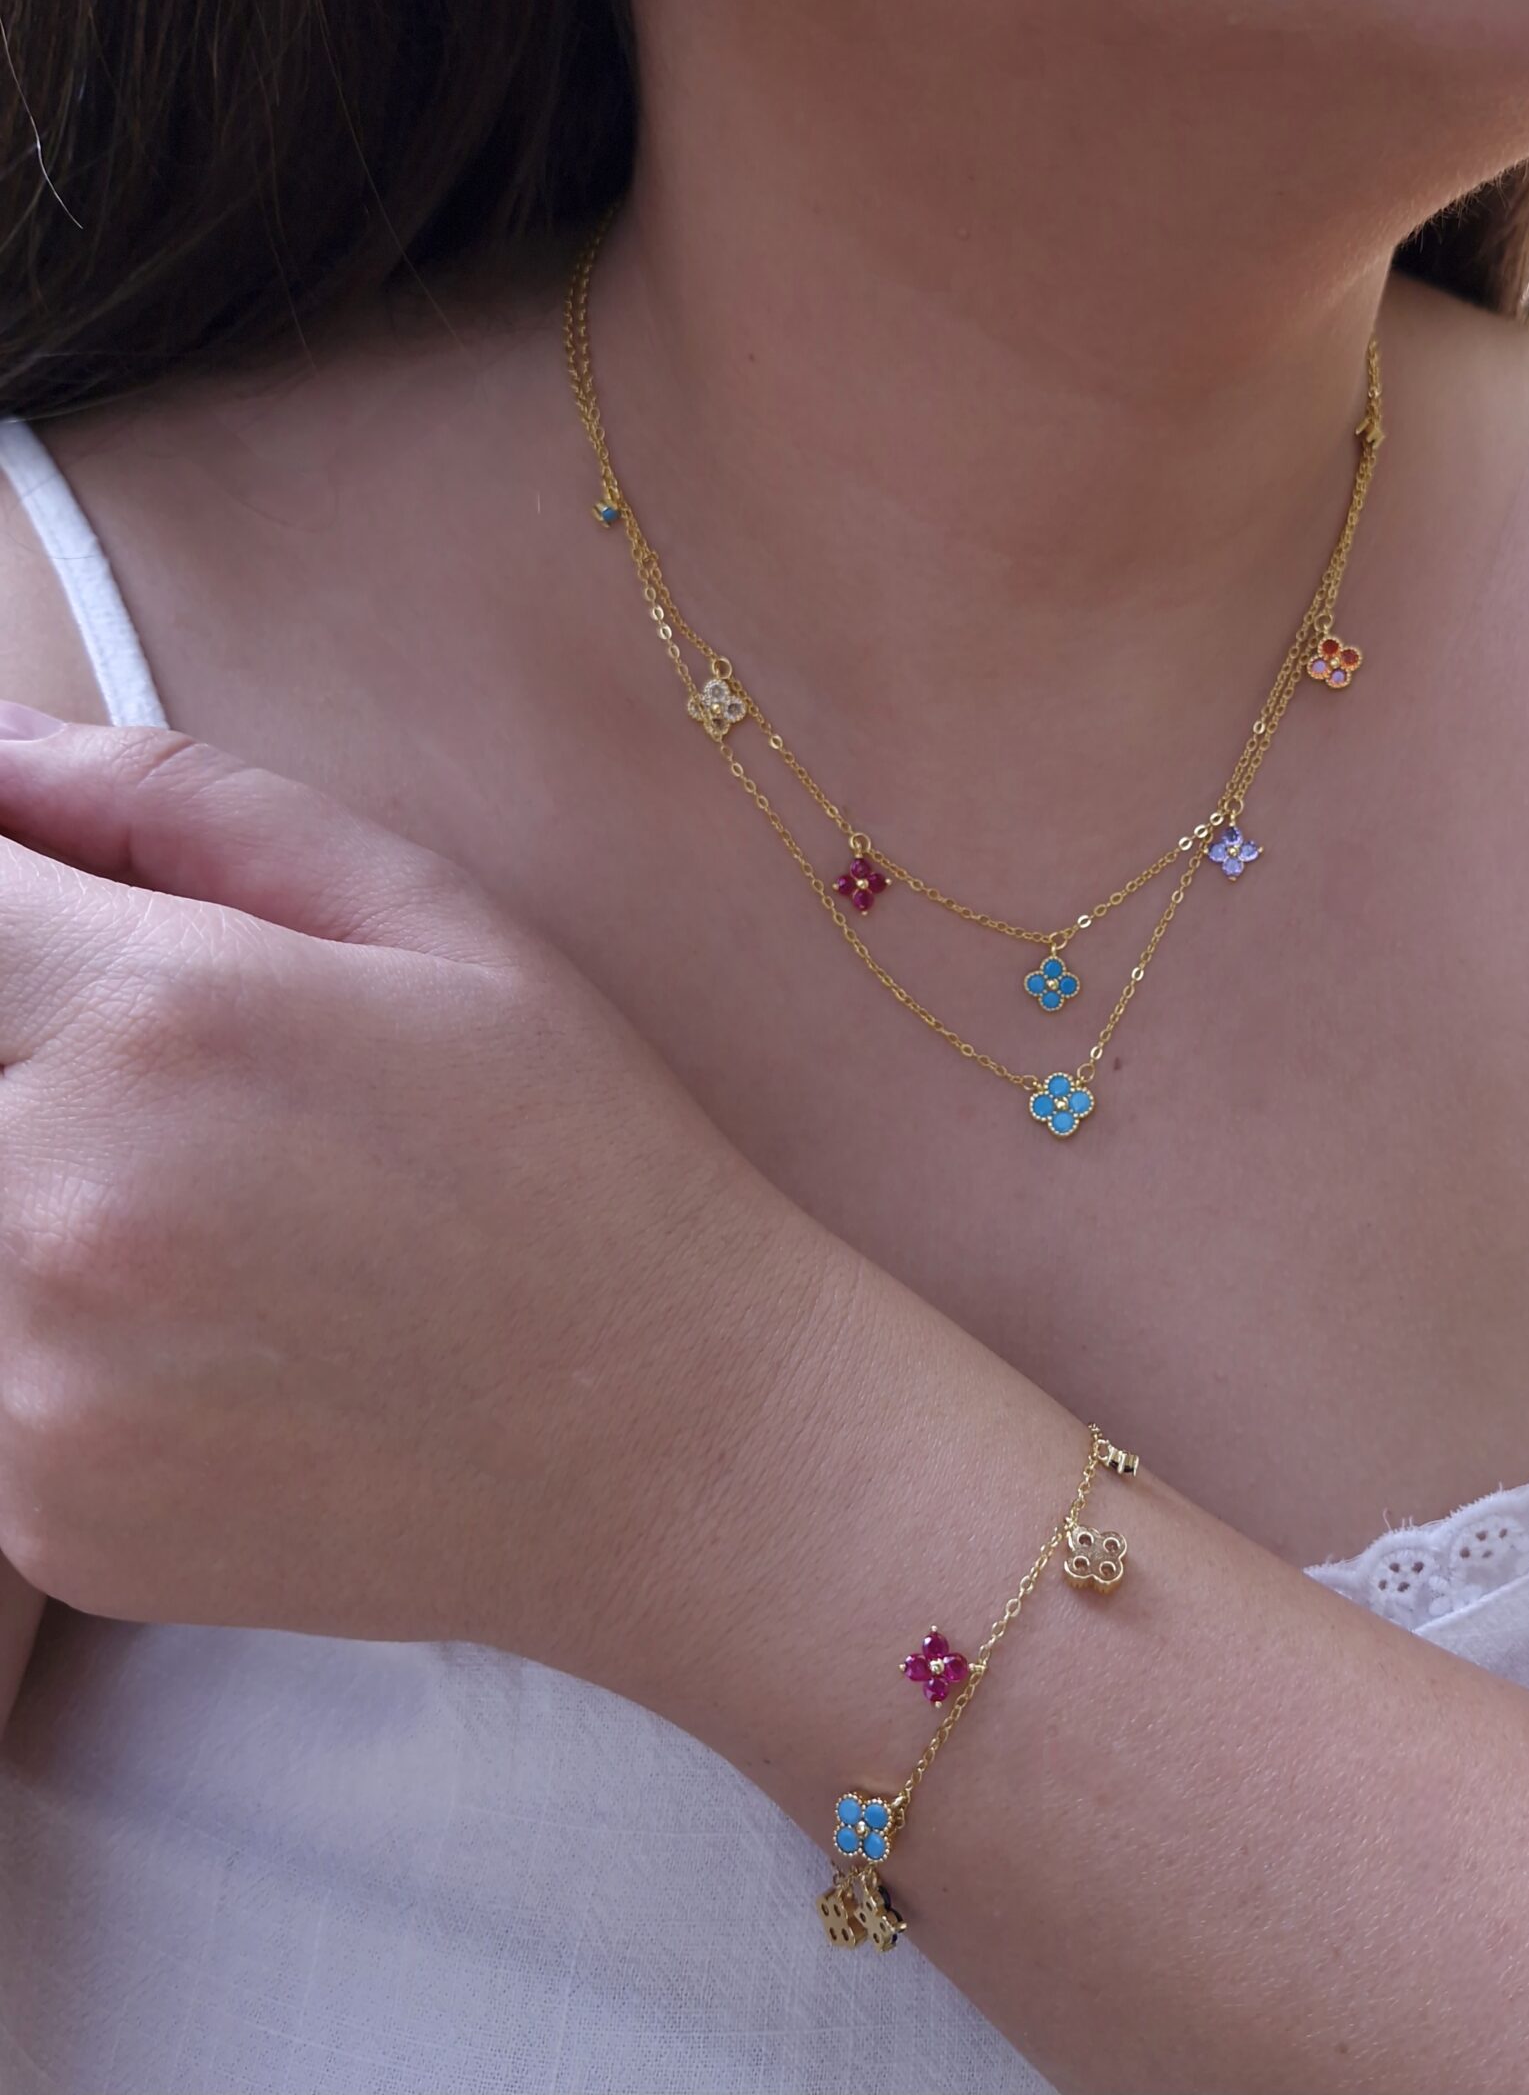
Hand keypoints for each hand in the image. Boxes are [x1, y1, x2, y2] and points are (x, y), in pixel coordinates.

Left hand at [0, 712, 829, 1660]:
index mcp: (162, 1020)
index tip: (64, 935)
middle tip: (175, 1084)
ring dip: (32, 1183)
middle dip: (26, 1041)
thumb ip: (175, 804)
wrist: (674, 1439)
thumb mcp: (425, 916)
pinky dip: (48, 1332)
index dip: (5, 897)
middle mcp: (64, 1208)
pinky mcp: (44, 1512)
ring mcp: (40, 1384)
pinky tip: (203, 1327)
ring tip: (202, 1207)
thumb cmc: (572, 1153)